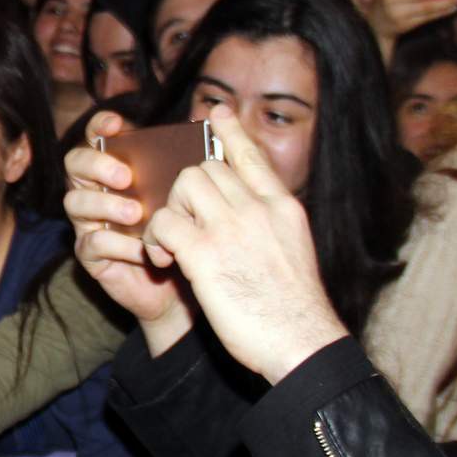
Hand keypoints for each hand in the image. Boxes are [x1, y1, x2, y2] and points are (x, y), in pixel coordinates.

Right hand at [64, 109, 190, 345]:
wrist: (183, 282)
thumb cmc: (185, 229)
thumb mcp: (188, 194)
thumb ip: (189, 164)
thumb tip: (216, 123)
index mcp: (117, 168)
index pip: (97, 137)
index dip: (100, 127)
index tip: (116, 125)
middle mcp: (96, 190)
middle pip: (75, 165)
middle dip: (97, 165)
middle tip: (125, 176)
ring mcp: (89, 222)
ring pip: (75, 203)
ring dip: (104, 205)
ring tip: (135, 213)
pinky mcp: (91, 255)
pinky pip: (92, 243)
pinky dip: (117, 243)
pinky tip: (141, 247)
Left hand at [144, 107, 347, 383]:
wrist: (301, 342)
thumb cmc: (294, 310)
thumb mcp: (292, 253)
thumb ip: (268, 227)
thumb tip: (245, 217)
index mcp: (283, 208)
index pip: (252, 156)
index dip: (230, 133)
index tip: (216, 114)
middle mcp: (258, 209)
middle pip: (206, 168)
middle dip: (185, 193)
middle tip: (181, 227)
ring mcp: (232, 227)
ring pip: (183, 185)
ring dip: (168, 213)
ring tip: (169, 247)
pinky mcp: (204, 253)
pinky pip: (164, 222)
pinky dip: (154, 239)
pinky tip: (162, 262)